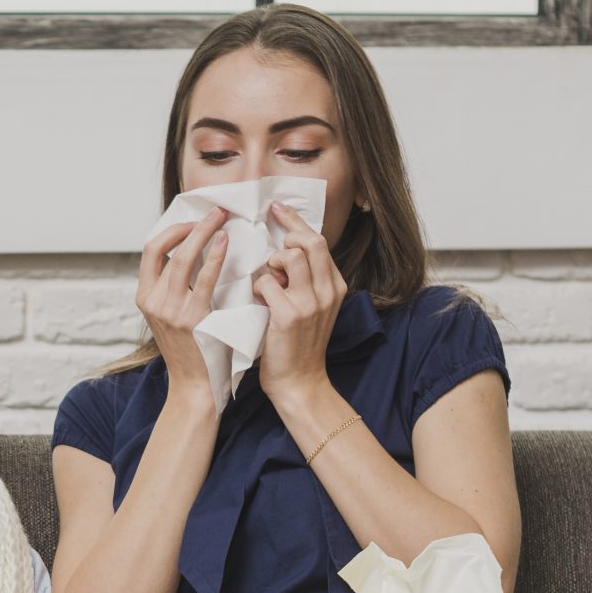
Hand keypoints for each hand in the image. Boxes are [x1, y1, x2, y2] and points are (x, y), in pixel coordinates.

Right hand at [136, 207, 230, 411]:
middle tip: (215, 212)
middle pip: (163, 247)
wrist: (195, 386)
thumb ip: (175, 289)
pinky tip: (225, 244)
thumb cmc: (192, 350)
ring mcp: (170, 310)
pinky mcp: (191, 318)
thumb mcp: (171, 316)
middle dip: (190, 224)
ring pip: (182, 258)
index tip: (195, 222)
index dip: (172, 229)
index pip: (151, 250)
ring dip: (203, 233)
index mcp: (145, 297)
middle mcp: (153, 301)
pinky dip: (215, 256)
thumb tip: (194, 254)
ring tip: (222, 220)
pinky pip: (204, 278)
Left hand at [254, 200, 346, 410]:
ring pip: (291, 257)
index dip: (296, 223)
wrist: (299, 383)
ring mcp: (310, 303)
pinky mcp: (289, 316)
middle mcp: (327, 291)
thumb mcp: (311, 309)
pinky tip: (257, 300)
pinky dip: (258, 287)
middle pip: (310, 242)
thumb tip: (282, 253)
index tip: (278, 209)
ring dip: (272, 261)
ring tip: (266, 278)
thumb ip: (304, 282)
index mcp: (334, 287)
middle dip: (287, 231)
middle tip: (270, 238)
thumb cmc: (297, 347)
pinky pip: (267, 283)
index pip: (319, 242)